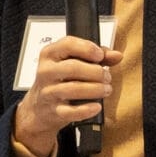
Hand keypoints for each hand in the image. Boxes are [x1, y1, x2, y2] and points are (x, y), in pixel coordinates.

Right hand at [14, 35, 121, 156]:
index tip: (100, 56)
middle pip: (73, 67)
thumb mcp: (72, 62)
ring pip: (73, 89)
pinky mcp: (53, 110)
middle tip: (107, 77)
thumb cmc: (59, 80)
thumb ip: (96, 56)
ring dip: (95, 89)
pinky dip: (86, 110)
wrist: (39, 107)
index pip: (68, 44)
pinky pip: (70, 111)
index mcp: (49, 54)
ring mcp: (48, 92)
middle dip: (96, 72)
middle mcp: (46, 71)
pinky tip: (97, 106)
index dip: (87, 48)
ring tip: (106, 90)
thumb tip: (116, 55)